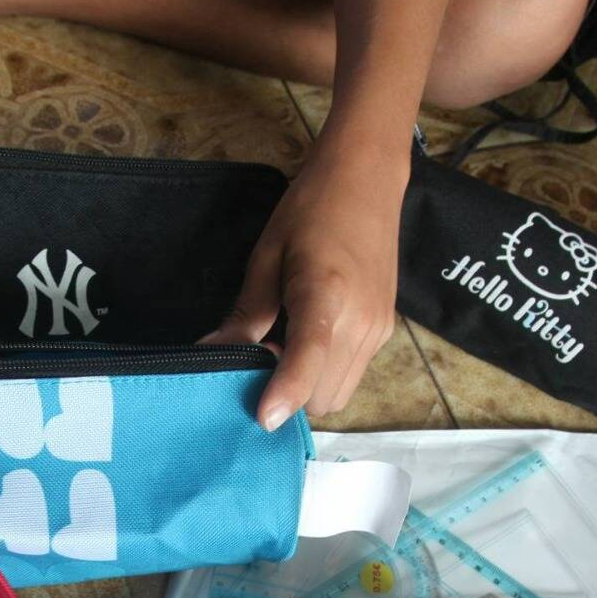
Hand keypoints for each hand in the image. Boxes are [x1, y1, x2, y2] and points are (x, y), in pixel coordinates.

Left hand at [209, 146, 405, 427]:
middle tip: (263, 359)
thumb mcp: (266, 258)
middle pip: (321, 397)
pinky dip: (325, 372)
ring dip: (308, 387)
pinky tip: (309, 338)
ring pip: (338, 394)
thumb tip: (211, 356)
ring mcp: (379, 330)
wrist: (367, 178)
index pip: (308, 360)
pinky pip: (351, 374)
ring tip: (287, 346)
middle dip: (289, 393)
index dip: (285, 395)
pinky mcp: (385, 331)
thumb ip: (245, 315)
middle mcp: (361, 322)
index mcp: (326, 294)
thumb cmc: (310, 210)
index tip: (263, 419)